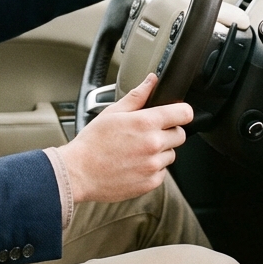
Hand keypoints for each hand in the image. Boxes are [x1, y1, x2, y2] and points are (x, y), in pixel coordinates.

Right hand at [58, 73, 191, 202]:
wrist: (78, 172)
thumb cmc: (92, 142)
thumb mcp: (112, 112)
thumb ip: (137, 96)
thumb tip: (151, 81)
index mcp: (146, 123)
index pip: (184, 114)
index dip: (182, 112)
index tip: (176, 114)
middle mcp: (153, 144)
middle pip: (180, 135)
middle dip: (169, 132)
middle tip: (148, 133)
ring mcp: (153, 165)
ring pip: (171, 155)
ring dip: (160, 152)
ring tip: (136, 150)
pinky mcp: (150, 183)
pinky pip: (162, 172)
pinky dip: (152, 169)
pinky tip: (134, 164)